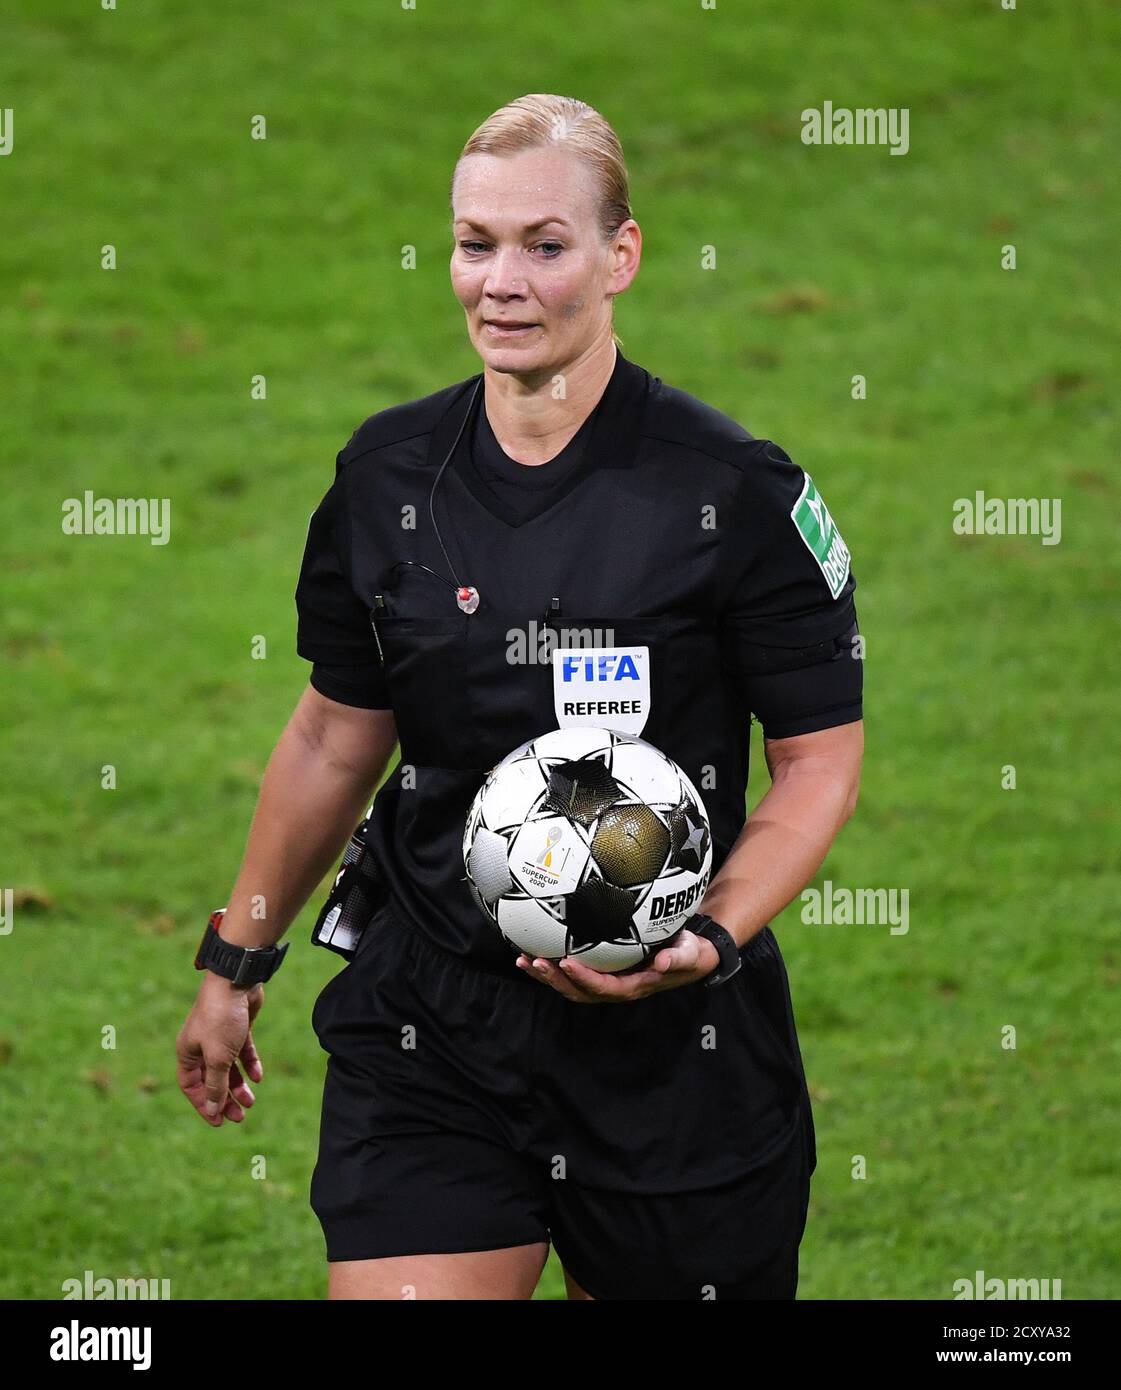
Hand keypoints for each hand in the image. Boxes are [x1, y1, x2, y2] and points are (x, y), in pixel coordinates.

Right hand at [175, 973, 264, 1125]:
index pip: (191, 1086)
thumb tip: (213, 1110)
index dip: (204, 1104)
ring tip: (251, 1101)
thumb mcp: (218, 1057)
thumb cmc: (221, 1018)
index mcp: (187, 1052)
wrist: (237, 981)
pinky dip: (249, 1064)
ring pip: (228, 1068)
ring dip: (238, 1085)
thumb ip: (215, 1085)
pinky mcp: (238, 1028)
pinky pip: (242, 1052)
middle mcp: (201, 1045)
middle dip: (224, 1099)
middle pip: (211, 1079)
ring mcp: (220, 1036)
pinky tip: (258, 1077)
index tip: (218, 1122)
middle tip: (239, 1116)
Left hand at [515, 929, 721, 1002]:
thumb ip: (678, 958)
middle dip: (556, 980)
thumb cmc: (688, 952)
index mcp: (634, 986)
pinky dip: (551, 965)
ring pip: (570, 985)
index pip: (605, 988)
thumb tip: (662, 962)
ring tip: (523, 960)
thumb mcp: (690, 954)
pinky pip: (571, 972)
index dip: (585, 979)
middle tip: (535, 962)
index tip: (566, 963)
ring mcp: (605, 981)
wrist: (687, 954)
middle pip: (580, 991)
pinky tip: (531, 951)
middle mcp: (615, 988)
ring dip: (547, 976)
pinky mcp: (599, 971)